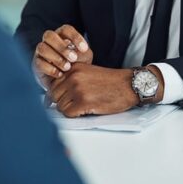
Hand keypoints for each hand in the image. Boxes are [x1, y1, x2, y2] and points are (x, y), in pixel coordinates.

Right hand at [33, 24, 92, 87]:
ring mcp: (41, 51)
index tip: (84, 49)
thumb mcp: (84, 57)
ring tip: (67, 67)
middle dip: (61, 47)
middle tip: (73, 58)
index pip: (66, 29)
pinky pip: (39, 63)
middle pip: (49, 35)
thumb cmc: (77, 64)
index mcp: (62, 35)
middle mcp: (49, 41)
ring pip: (42, 48)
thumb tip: (77, 53)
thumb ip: (83, 53)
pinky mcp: (36, 64)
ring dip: (56, 58)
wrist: (67, 81)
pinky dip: (50, 69)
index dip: (75, 37)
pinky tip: (60, 74)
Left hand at [48, 64, 163, 116]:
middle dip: (64, 102)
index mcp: (74, 68)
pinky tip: (87, 110)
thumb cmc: (112, 82)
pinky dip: (75, 115)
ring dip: (70, 109)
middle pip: (54, 96)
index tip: (67, 98)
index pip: (53, 84)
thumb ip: (71, 79)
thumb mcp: (88, 73)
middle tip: (77, 103)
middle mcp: (73, 76)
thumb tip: (52, 96)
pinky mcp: (84, 102)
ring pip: (60, 106)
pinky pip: (68, 114)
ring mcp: (78, 89)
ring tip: (84, 105)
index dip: (59, 94)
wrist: (130, 85)